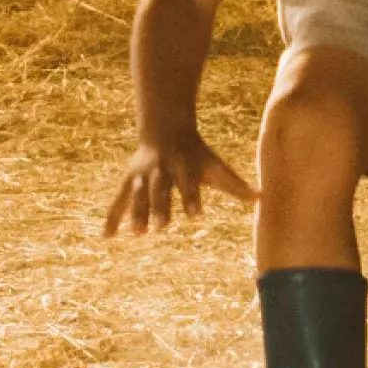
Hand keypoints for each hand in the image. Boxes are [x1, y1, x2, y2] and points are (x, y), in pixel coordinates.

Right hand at [106, 133, 253, 234]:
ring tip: (138, 233)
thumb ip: (234, 184)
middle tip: (162, 227)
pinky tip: (107, 237)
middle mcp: (161, 170)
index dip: (191, 198)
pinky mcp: (128, 181)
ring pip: (137, 195)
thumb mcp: (214, 165)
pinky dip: (112, 217)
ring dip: (136, 213)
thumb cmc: (195, 154)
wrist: (164, 130)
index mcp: (183, 166)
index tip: (196, 215)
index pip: (188, 183)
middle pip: (159, 190)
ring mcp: (142, 175)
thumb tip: (260, 198)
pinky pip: (118, 201)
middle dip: (160, 207)